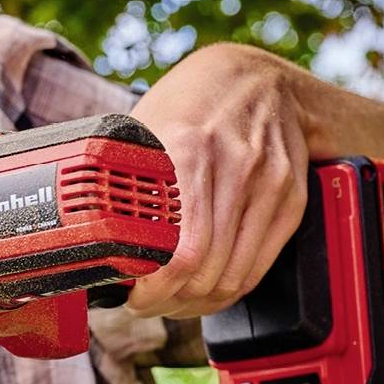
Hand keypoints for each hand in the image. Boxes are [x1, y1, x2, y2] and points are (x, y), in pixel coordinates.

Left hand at [124, 44, 310, 319]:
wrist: (260, 80)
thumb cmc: (192, 103)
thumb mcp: (145, 127)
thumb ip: (124, 181)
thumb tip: (91, 239)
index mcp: (190, 149)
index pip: (181, 251)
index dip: (155, 288)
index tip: (133, 296)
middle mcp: (235, 168)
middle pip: (206, 272)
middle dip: (170, 302)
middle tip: (147, 303)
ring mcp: (269, 185)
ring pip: (234, 278)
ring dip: (198, 303)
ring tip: (171, 301)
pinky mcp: (291, 200)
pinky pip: (259, 266)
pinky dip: (229, 289)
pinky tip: (204, 288)